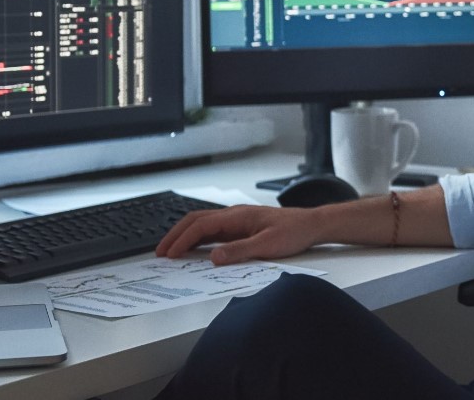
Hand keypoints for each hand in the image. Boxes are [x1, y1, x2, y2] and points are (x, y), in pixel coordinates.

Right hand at [155, 205, 321, 264]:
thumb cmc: (294, 232)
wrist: (312, 225)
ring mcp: (237, 220)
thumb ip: (240, 251)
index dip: (182, 240)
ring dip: (185, 236)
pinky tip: (194, 250)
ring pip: (203, 224)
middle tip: (160, 252)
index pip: (201, 225)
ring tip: (171, 251)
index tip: (169, 254)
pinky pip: (214, 231)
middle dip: (176, 235)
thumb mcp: (268, 245)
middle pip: (196, 220)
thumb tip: (214, 258)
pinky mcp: (242, 227)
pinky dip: (199, 239)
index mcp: (237, 216)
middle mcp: (234, 215)